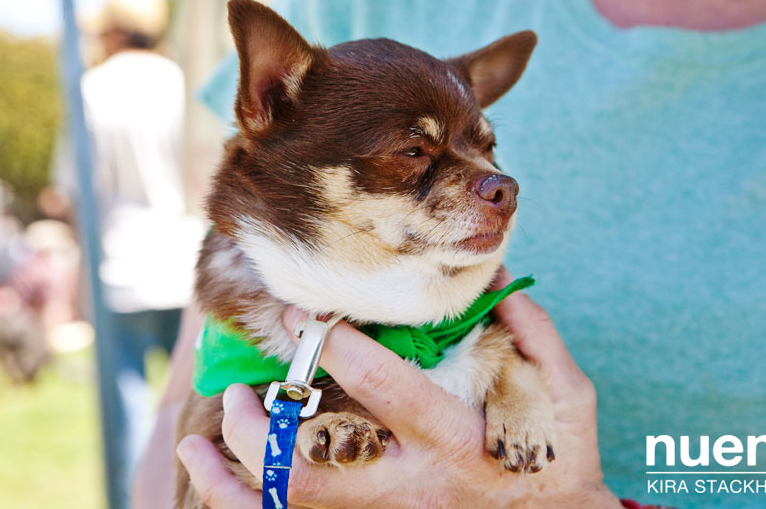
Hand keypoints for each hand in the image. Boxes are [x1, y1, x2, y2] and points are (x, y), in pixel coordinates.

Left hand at [177, 269, 620, 508]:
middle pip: (312, 458)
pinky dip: (245, 505)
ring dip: (234, 472)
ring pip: (291, 503)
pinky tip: (214, 479)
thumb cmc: (559, 457)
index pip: (383, 386)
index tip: (306, 310)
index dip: (336, 343)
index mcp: (454, 436)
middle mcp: (409, 480)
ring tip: (199, 437)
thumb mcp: (566, 393)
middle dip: (264, 414)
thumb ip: (534, 333)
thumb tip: (491, 279)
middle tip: (240, 380)